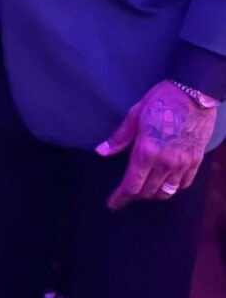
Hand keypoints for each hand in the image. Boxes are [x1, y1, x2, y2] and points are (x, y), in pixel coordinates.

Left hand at [97, 81, 215, 209]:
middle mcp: (166, 163)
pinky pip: (183, 184)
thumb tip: (101, 152)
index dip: (121, 197)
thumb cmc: (160, 101)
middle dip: (135, 195)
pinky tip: (165, 184)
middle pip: (148, 191)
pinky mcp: (196, 161)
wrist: (193, 94)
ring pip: (166, 192)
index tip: (113, 203)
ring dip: (153, 194)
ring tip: (143, 190)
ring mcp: (183, 164)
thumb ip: (119, 138)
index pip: (132, 184)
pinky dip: (172, 189)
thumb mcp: (134, 115)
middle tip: (125, 192)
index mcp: (147, 151)